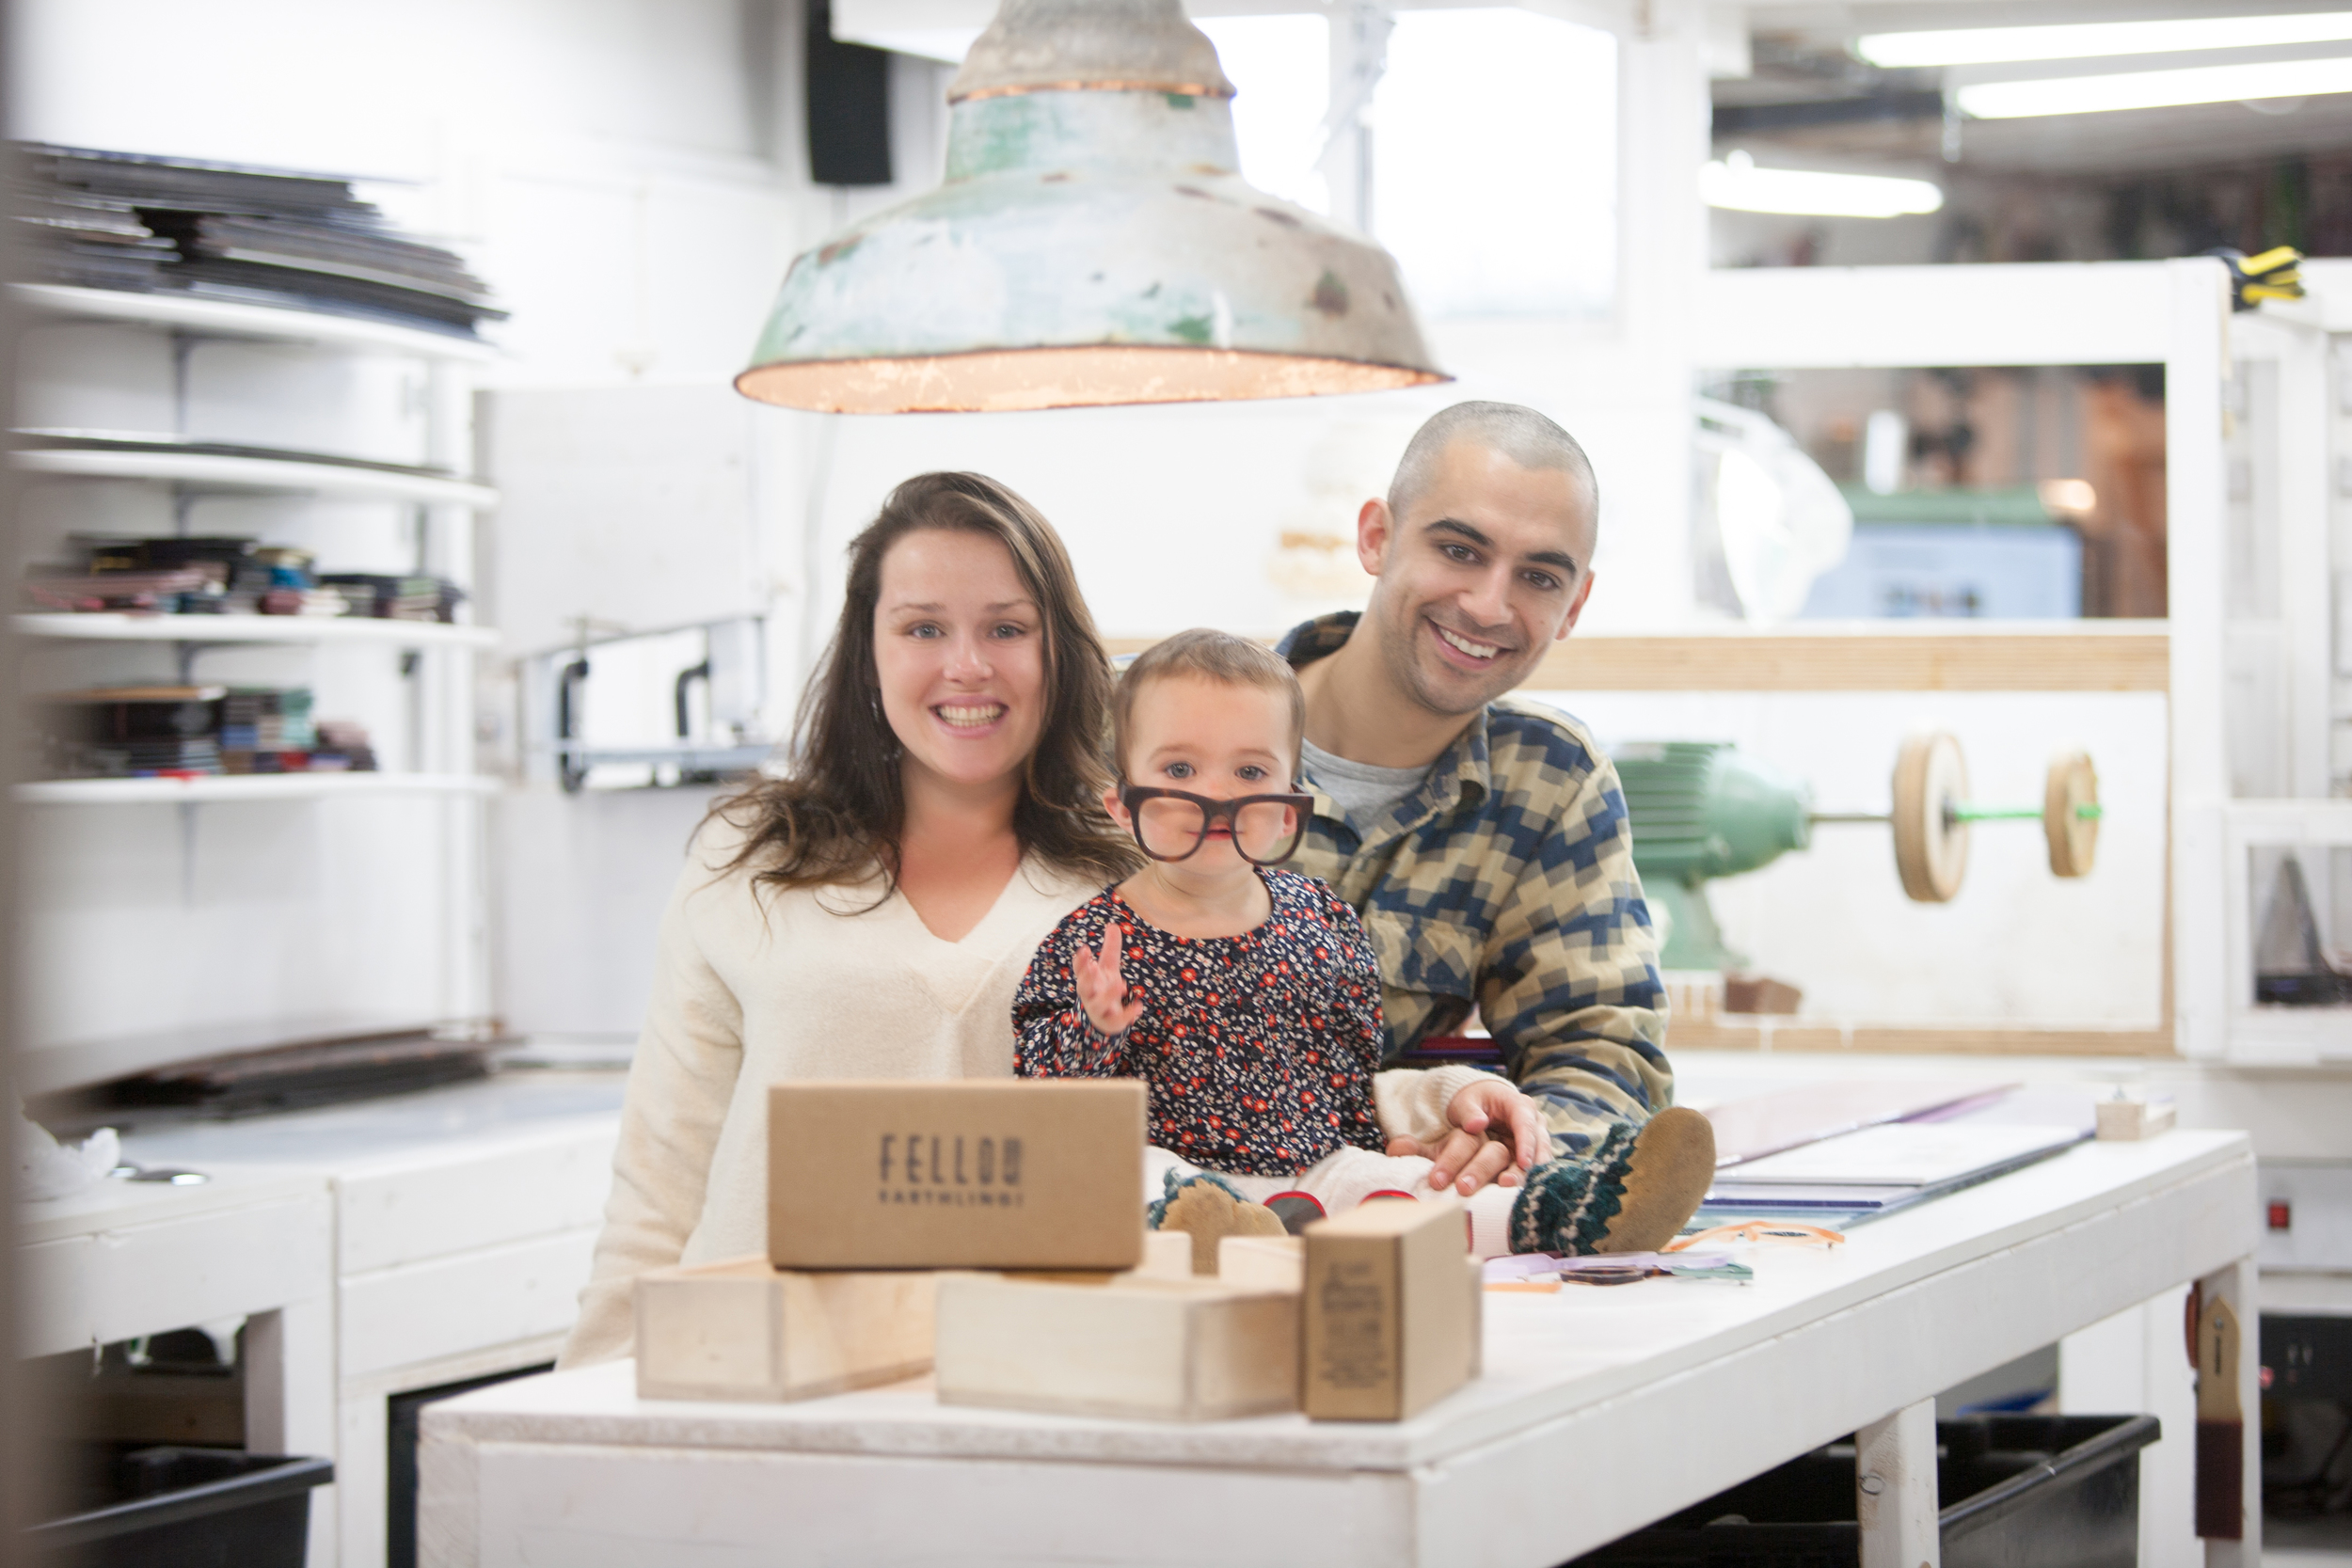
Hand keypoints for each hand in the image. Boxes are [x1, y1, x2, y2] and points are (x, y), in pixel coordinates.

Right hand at [1072, 921, 1142, 1039]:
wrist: (1103, 1018)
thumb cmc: (1103, 988)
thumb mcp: (1108, 968)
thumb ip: (1110, 949)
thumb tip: (1113, 925)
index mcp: (1088, 980)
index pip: (1080, 970)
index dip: (1080, 961)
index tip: (1085, 949)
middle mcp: (1090, 995)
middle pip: (1084, 987)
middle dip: (1087, 977)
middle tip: (1093, 966)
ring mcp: (1099, 1010)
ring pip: (1098, 1004)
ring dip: (1108, 995)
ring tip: (1121, 984)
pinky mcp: (1111, 1022)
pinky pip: (1117, 1020)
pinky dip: (1127, 1014)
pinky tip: (1139, 1006)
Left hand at [1385, 1078, 1546, 1195]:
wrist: (1478, 1103)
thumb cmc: (1473, 1101)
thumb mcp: (1466, 1101)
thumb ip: (1469, 1111)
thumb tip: (1476, 1125)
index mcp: (1519, 1106)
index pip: (1526, 1124)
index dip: (1526, 1144)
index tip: (1523, 1163)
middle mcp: (1532, 1124)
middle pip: (1535, 1147)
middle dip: (1523, 1167)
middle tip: (1506, 1183)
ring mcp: (1532, 1142)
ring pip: (1537, 1162)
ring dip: (1524, 1178)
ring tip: (1506, 1191)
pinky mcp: (1527, 1157)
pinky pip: (1529, 1171)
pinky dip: (1521, 1182)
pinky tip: (1511, 1196)